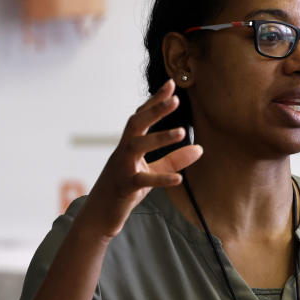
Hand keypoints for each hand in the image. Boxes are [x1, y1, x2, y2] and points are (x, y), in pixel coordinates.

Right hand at [80, 79, 202, 239]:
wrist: (99, 214)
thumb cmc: (125, 189)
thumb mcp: (152, 171)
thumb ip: (175, 160)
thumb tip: (200, 148)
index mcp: (129, 144)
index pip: (142, 116)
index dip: (155, 100)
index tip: (171, 84)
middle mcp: (123, 151)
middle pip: (136, 123)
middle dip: (155, 110)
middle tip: (176, 99)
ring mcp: (122, 168)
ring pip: (137, 146)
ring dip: (159, 138)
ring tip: (182, 132)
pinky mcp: (124, 187)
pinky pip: (142, 180)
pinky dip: (161, 179)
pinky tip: (179, 179)